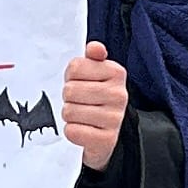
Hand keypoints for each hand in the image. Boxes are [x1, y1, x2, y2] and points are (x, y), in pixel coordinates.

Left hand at [59, 43, 127, 166]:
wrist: (104, 136)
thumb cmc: (94, 101)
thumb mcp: (94, 76)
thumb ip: (92, 59)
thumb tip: (94, 47)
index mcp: (116, 73)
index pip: (74, 67)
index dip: (70, 77)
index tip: (80, 84)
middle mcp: (119, 95)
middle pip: (70, 90)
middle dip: (68, 98)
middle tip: (79, 102)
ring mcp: (115, 118)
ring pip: (69, 112)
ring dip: (70, 116)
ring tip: (81, 117)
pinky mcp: (107, 140)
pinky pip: (73, 131)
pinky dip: (72, 132)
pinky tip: (83, 130)